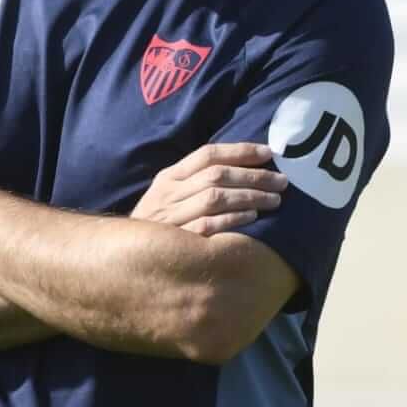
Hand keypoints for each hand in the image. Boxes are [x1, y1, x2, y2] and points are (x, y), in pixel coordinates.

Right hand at [130, 142, 287, 235]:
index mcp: (170, 176)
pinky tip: (253, 218)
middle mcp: (169, 192)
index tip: (269, 153)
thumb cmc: (158, 224)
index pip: (208, 154)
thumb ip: (196, 181)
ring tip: (275, 200)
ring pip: (215, 197)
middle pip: (216, 175)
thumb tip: (242, 169)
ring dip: (249, 196)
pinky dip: (233, 218)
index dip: (240, 151)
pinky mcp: (177, 239)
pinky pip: (209, 225)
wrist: (124, 255)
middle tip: (282, 181)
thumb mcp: (169, 196)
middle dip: (253, 176)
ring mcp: (172, 215)